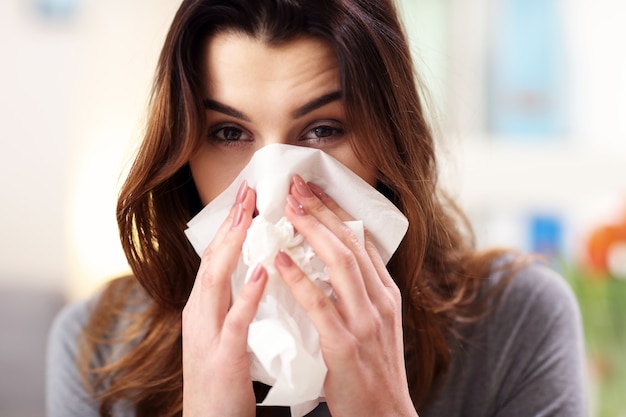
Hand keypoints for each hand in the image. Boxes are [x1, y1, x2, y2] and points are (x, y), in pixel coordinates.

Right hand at [182, 182, 266, 416]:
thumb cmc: (222, 379)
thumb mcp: (224, 332)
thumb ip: (235, 302)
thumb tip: (256, 271)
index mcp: (204, 307)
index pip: (217, 256)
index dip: (231, 224)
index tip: (248, 196)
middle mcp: (199, 314)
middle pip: (214, 258)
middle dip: (231, 222)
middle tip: (250, 190)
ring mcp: (207, 334)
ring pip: (217, 280)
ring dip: (234, 245)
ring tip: (251, 215)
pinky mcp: (222, 358)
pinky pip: (235, 320)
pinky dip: (248, 293)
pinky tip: (263, 271)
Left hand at [274, 175, 417, 416]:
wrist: (385, 415)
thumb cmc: (373, 371)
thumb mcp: (376, 325)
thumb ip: (360, 294)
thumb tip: (334, 263)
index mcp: (386, 294)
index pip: (362, 242)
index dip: (337, 212)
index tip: (314, 190)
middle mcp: (380, 301)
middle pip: (350, 243)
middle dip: (322, 210)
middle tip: (297, 186)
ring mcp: (365, 322)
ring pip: (339, 263)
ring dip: (312, 232)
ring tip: (288, 209)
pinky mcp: (345, 345)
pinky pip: (319, 304)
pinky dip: (299, 278)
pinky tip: (280, 260)